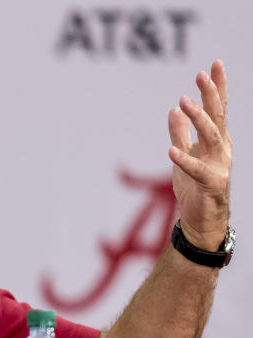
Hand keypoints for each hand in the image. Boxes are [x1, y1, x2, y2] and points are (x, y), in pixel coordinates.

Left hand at [168, 60, 231, 250]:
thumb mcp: (183, 154)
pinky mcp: (211, 184)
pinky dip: (184, 160)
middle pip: (217, 117)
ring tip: (183, 102)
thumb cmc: (193, 187)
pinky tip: (170, 152)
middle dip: (211, 95)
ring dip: (198, 119)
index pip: (218, 109)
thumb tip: (174, 108)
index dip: (217, 87)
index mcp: (216, 140)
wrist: (200, 220)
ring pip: (211, 137)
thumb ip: (179, 132)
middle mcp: (222, 149)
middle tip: (201, 74)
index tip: (214, 64)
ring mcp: (220, 166)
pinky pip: (197, 170)